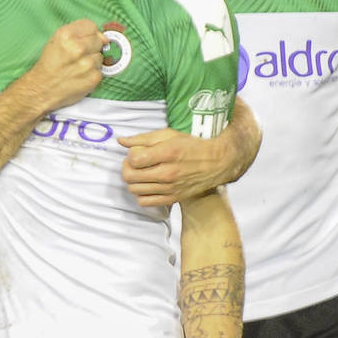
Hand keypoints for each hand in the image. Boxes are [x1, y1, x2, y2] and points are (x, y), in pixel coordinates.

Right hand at [25, 19, 103, 112]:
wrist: (41, 90)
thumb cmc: (48, 66)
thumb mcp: (55, 41)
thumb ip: (78, 33)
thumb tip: (103, 38)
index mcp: (66, 35)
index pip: (91, 26)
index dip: (88, 33)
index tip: (83, 40)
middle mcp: (77, 48)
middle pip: (98, 40)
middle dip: (90, 47)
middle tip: (77, 56)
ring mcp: (87, 63)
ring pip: (100, 56)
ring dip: (92, 61)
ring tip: (77, 67)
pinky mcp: (94, 77)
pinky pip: (100, 70)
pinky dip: (93, 73)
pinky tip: (81, 76)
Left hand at [119, 128, 233, 206]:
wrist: (216, 163)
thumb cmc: (192, 146)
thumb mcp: (169, 135)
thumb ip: (143, 138)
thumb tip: (121, 141)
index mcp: (167, 153)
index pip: (134, 158)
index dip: (130, 155)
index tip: (135, 152)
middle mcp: (168, 173)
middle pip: (130, 176)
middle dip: (126, 167)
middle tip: (133, 163)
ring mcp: (170, 188)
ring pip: (134, 190)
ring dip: (132, 181)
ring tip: (139, 173)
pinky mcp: (172, 198)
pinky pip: (145, 202)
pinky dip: (140, 194)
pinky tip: (146, 185)